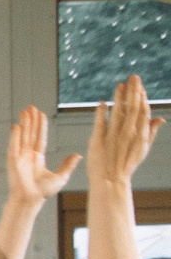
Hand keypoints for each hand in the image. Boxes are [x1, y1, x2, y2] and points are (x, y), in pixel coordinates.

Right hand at [6, 104, 79, 203]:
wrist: (31, 200)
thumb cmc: (42, 192)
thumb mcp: (61, 177)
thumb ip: (68, 165)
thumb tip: (78, 155)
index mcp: (38, 158)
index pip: (40, 138)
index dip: (41, 126)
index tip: (41, 115)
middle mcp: (28, 156)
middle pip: (30, 133)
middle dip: (31, 120)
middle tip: (31, 107)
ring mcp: (20, 157)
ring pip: (23, 136)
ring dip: (24, 123)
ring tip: (25, 111)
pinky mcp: (13, 161)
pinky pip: (14, 146)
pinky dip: (15, 136)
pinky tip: (17, 126)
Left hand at [85, 74, 161, 190]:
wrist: (111, 181)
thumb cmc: (127, 165)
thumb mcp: (143, 149)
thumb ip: (150, 132)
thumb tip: (160, 119)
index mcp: (140, 135)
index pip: (143, 111)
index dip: (142, 97)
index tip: (140, 86)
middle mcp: (128, 134)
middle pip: (132, 108)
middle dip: (133, 91)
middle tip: (133, 77)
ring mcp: (113, 136)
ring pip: (118, 112)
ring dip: (119, 97)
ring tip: (120, 85)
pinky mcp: (98, 140)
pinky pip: (100, 122)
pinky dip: (101, 112)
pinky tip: (102, 103)